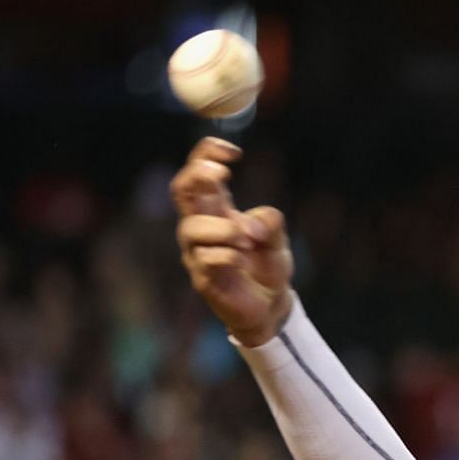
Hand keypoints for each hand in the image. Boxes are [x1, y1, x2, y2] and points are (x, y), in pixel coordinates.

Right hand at [172, 137, 292, 345]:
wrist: (269, 306)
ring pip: (191, 228)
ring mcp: (197, 253)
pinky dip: (228, 256)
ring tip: (246, 240)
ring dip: (222, 228)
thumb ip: (269, 223)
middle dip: (198, 177)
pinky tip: (243, 261)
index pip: (197, 173)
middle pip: (182, 191)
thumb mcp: (277, 239)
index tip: (233, 153)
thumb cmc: (267, 266)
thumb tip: (251, 224)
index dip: (207, 155)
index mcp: (216, 210)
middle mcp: (200, 227)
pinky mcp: (203, 279)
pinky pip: (206, 259)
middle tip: (224, 177)